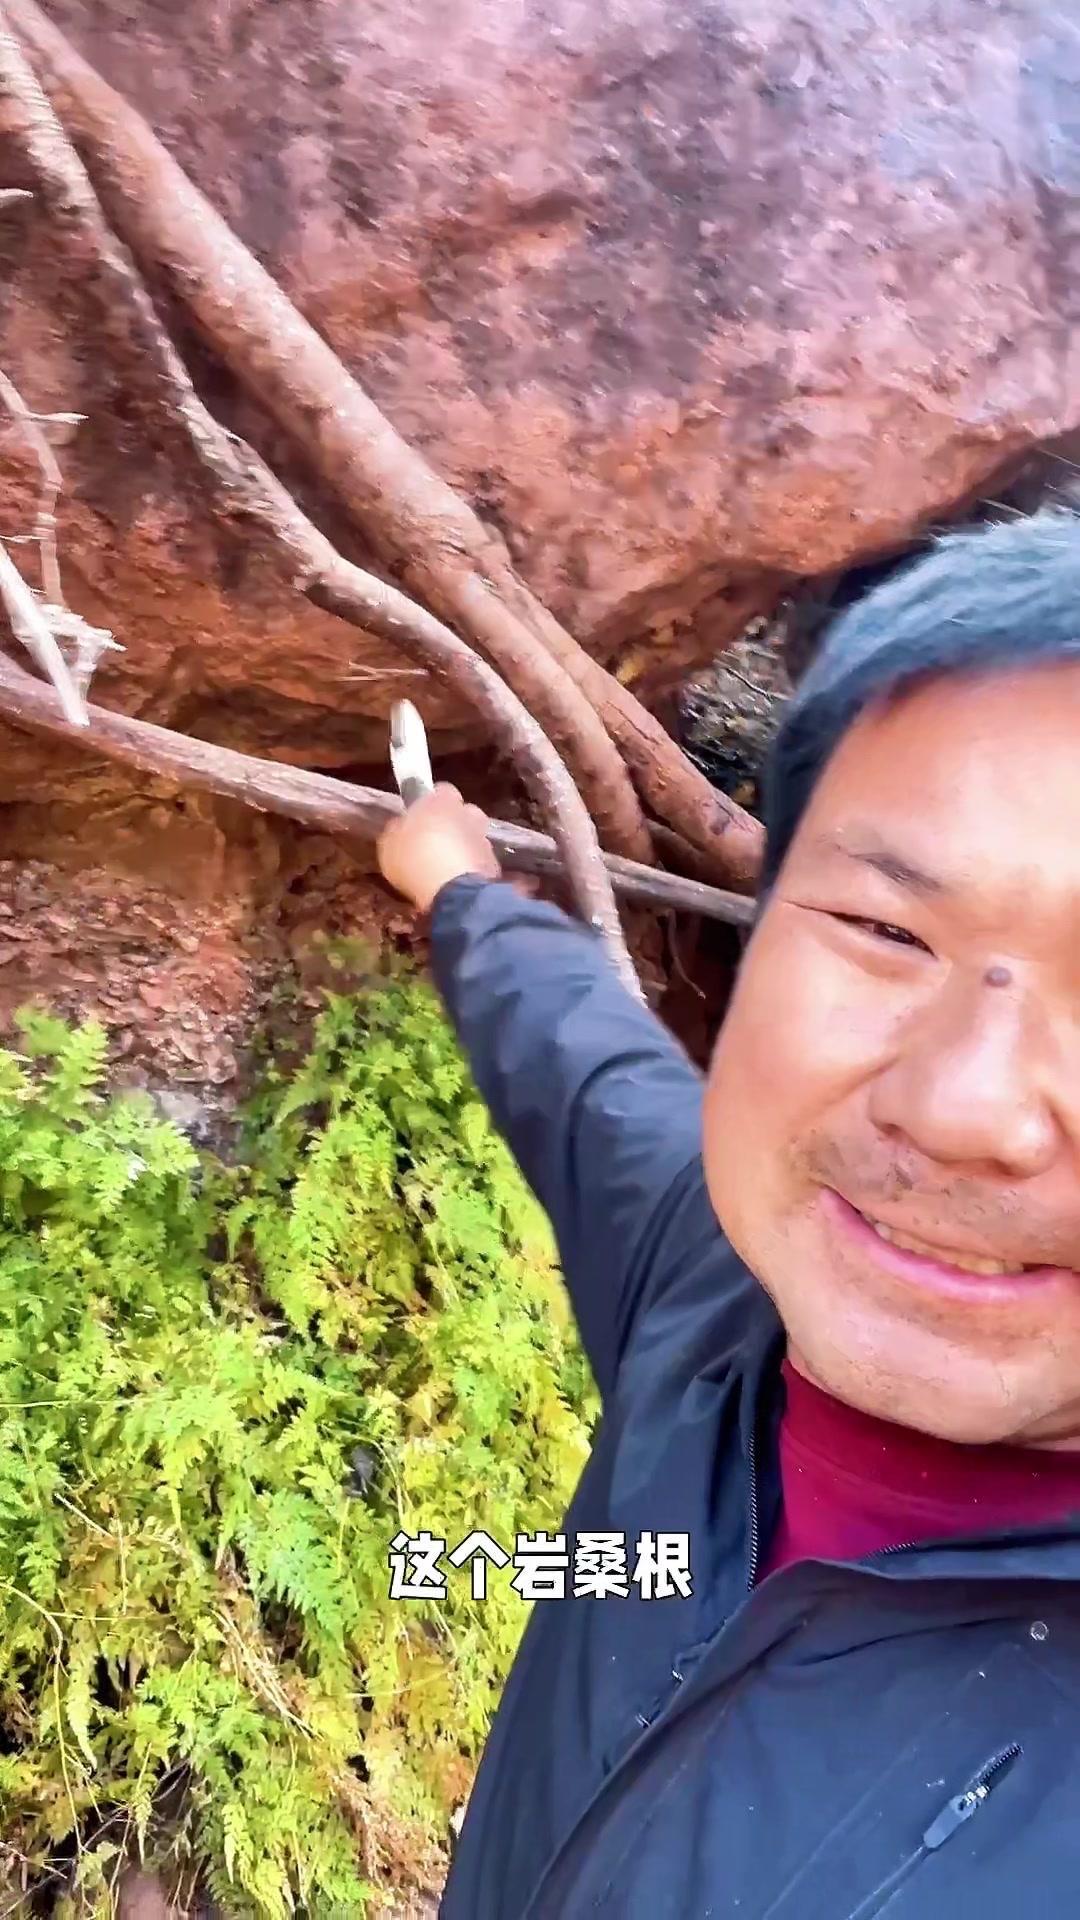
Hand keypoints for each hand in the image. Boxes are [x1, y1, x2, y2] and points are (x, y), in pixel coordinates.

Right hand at [377, 783, 500, 912]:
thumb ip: (398, 828)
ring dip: (461, 847)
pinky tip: (457, 882)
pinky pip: (479, 860)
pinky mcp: (495, 863)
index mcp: (442, 799)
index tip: (419, 817)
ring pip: (472, 836)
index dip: (430, 802)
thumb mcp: (389, 843)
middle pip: (461, 812)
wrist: (453, 892)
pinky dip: (470, 867)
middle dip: (450, 824)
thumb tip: (401, 825)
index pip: (440, 790)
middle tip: (432, 842)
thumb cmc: (414, 859)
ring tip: (445, 868)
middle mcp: (469, 812)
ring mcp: (485, 838)